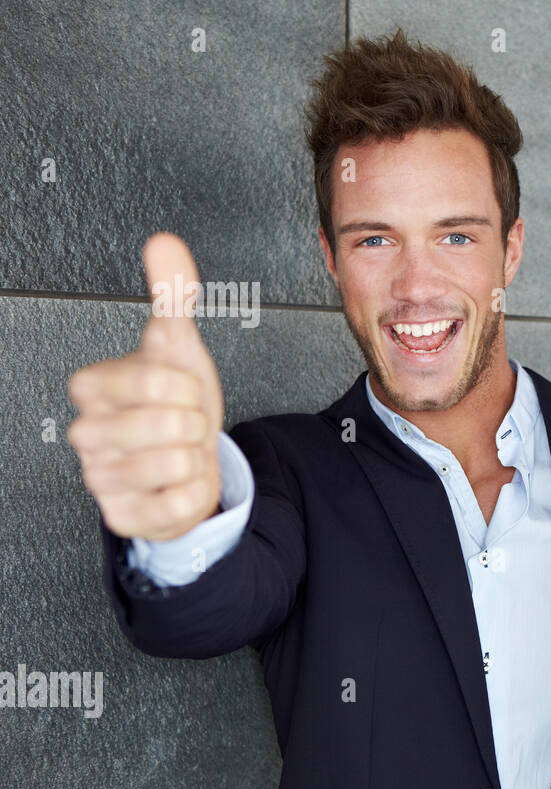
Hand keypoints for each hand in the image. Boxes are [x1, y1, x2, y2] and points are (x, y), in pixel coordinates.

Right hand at [68, 233, 225, 539]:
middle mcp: (88, 435)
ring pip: (177, 465)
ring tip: (181, 451)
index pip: (154, 381)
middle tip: (183, 425)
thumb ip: (172, 294)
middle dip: (195, 423)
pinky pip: (181, 504)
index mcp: (95, 388)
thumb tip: (165, 243)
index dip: (185, 386)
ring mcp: (102, 479)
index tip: (179, 391)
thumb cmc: (175, 402)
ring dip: (196, 458)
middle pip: (169, 424)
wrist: (186, 458)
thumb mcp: (179, 346)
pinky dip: (196, 492)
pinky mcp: (124, 518)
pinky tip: (181, 483)